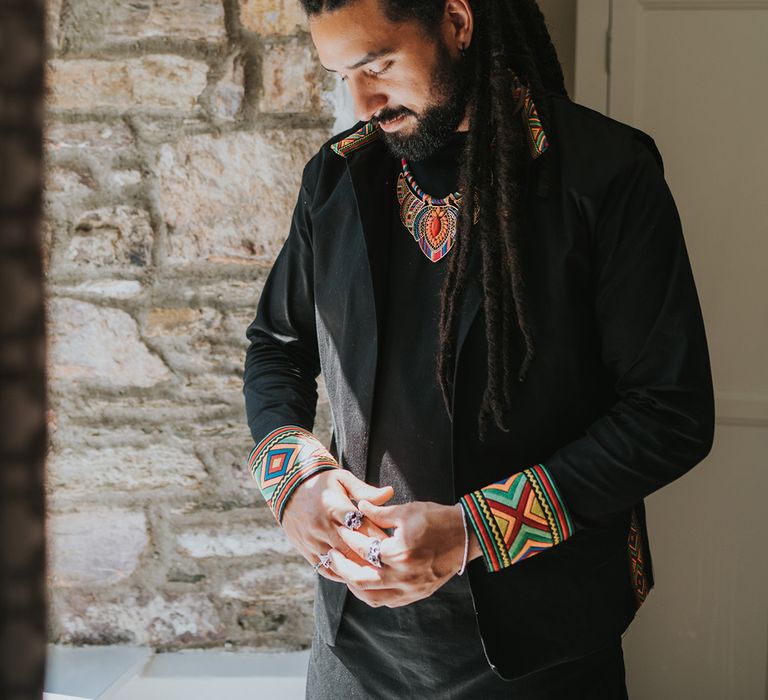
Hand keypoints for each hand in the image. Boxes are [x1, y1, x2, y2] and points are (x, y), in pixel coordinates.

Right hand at [280, 468, 394, 584]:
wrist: (287, 487)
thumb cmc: (321, 482)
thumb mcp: (342, 479)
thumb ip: (365, 490)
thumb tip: (389, 493)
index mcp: (333, 505)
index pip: (361, 526)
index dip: (379, 536)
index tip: (397, 543)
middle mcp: (322, 525)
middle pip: (352, 547)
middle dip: (373, 556)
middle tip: (395, 564)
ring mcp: (312, 540)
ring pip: (341, 562)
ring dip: (360, 569)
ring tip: (381, 575)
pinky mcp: (306, 551)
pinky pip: (326, 569)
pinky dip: (343, 575)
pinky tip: (358, 576)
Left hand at [326, 500, 481, 606]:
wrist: (466, 535)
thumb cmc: (438, 519)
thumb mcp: (407, 511)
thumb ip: (380, 512)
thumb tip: (360, 507)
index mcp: (399, 553)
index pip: (363, 549)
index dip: (347, 539)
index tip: (338, 531)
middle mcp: (403, 576)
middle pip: (360, 581)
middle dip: (342, 570)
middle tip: (331, 558)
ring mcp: (411, 589)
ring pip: (372, 597)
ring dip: (355, 586)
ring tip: (345, 571)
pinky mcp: (417, 594)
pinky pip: (388, 601)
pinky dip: (373, 594)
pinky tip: (366, 583)